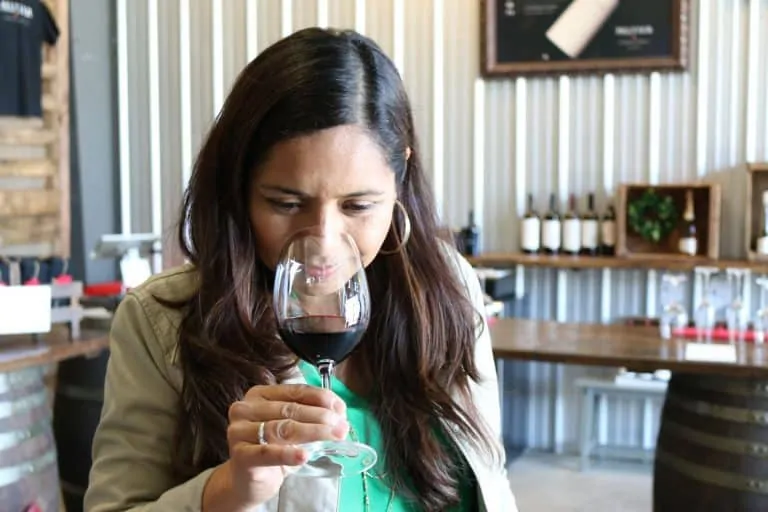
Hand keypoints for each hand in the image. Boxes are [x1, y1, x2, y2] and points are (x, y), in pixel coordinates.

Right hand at [220, 384, 348, 507]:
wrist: (247, 482)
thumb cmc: (272, 451)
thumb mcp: (291, 429)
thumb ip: (309, 417)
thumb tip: (339, 412)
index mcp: (259, 395)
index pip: (295, 391)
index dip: (320, 398)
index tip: (340, 409)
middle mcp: (245, 408)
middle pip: (290, 409)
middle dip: (321, 417)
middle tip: (342, 426)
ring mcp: (239, 431)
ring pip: (281, 428)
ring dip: (313, 432)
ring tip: (333, 437)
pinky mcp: (240, 455)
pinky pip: (267, 452)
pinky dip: (288, 454)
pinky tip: (304, 456)